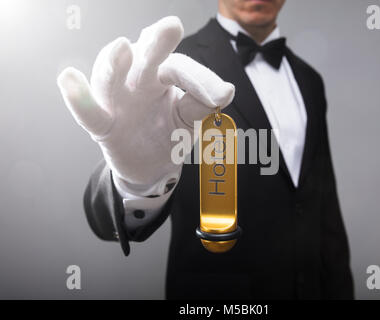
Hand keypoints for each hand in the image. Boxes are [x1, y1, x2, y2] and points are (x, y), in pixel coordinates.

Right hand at [57, 16, 234, 189]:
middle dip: (156, 44)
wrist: (151, 166)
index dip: (198, 78)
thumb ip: (203, 104)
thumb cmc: (169, 133)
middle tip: (170, 27)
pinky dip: (77, 97)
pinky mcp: (102, 125)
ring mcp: (118, 102)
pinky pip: (88, 112)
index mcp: (161, 77)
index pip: (178, 68)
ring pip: (111, 79)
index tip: (220, 95)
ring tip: (122, 48)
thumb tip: (228, 90)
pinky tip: (69, 78)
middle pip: (144, 58)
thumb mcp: (190, 119)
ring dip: (114, 64)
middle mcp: (137, 82)